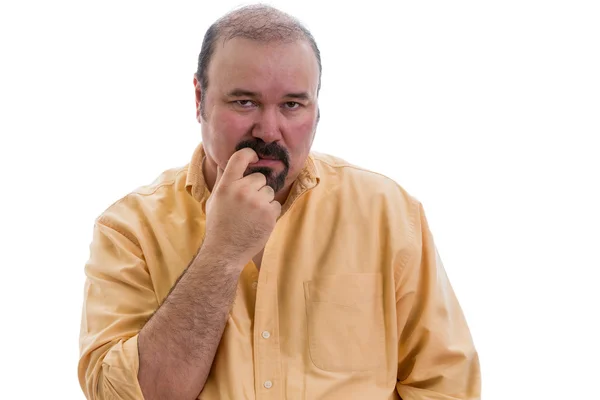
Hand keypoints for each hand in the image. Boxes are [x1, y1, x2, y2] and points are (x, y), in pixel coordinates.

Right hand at [202, 148, 281, 265]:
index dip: (249, 154)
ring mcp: (256, 202)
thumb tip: (224, 163)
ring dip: (264, 201)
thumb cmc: (219, 225)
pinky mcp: (269, 214)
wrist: (225, 252)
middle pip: (259, 177)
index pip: (240, 157)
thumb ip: (222, 180)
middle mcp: (242, 190)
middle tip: (246, 205)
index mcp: (226, 185)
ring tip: (251, 215)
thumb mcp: (215, 199)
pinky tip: (258, 222)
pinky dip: (270, 213)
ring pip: (269, 191)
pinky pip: (276, 204)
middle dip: (257, 188)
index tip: (254, 157)